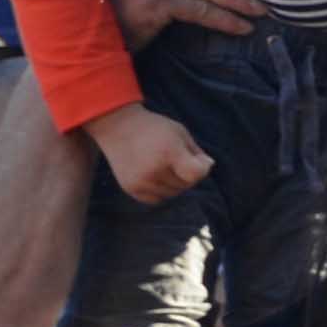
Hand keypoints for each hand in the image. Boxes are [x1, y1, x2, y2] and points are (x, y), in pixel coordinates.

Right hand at [90, 103, 210, 205]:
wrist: (118, 127)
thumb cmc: (154, 128)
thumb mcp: (179, 132)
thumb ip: (196, 152)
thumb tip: (208, 167)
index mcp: (168, 153)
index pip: (196, 174)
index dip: (202, 168)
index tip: (200, 160)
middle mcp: (154, 170)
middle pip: (186, 184)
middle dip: (188, 174)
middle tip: (179, 159)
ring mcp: (141, 182)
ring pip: (173, 193)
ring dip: (175, 183)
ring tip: (166, 165)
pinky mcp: (131, 189)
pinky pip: (157, 199)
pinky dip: (161, 190)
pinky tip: (156, 175)